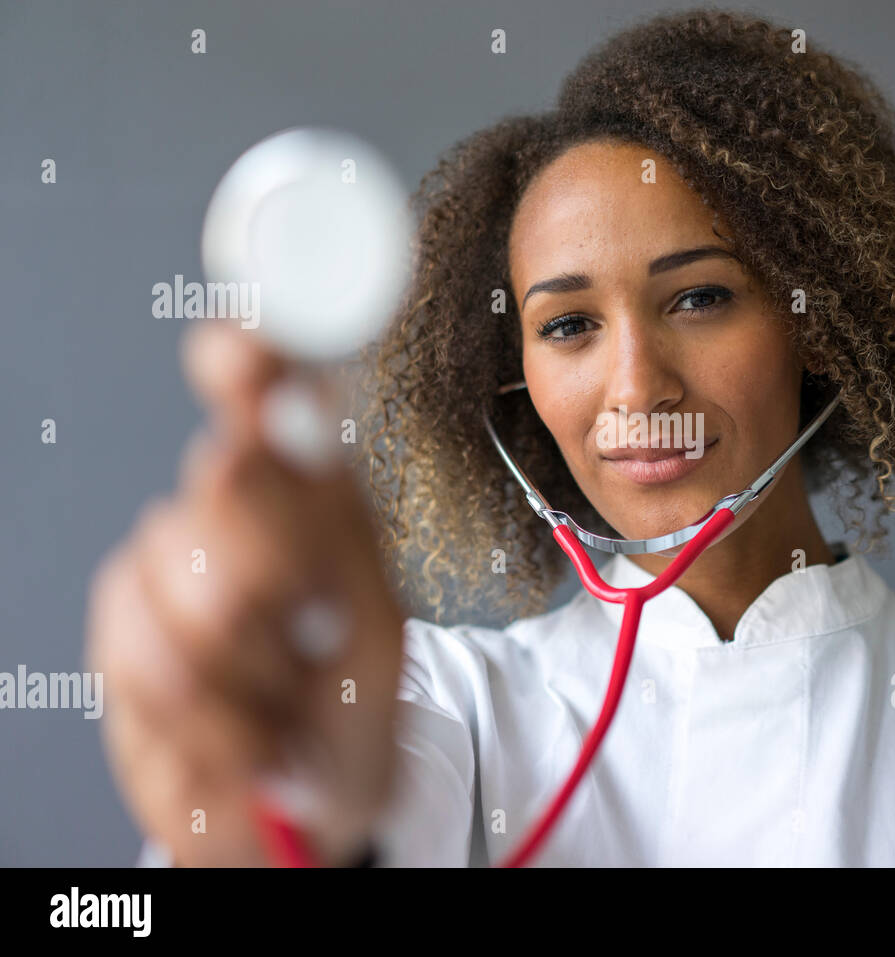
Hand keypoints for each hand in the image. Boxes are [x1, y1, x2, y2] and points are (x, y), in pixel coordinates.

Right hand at [86, 321, 405, 865]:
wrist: (308, 806)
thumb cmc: (347, 711)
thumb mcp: (371, 628)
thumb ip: (322, 537)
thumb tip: (245, 444)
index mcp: (317, 508)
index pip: (280, 409)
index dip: (255, 368)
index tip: (238, 349)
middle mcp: (242, 522)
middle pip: (228, 473)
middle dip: (268, 548)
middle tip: (297, 609)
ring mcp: (171, 573)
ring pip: (177, 563)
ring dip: (244, 655)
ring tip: (282, 695)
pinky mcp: (122, 632)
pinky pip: (140, 649)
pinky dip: (206, 709)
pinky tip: (242, 727)